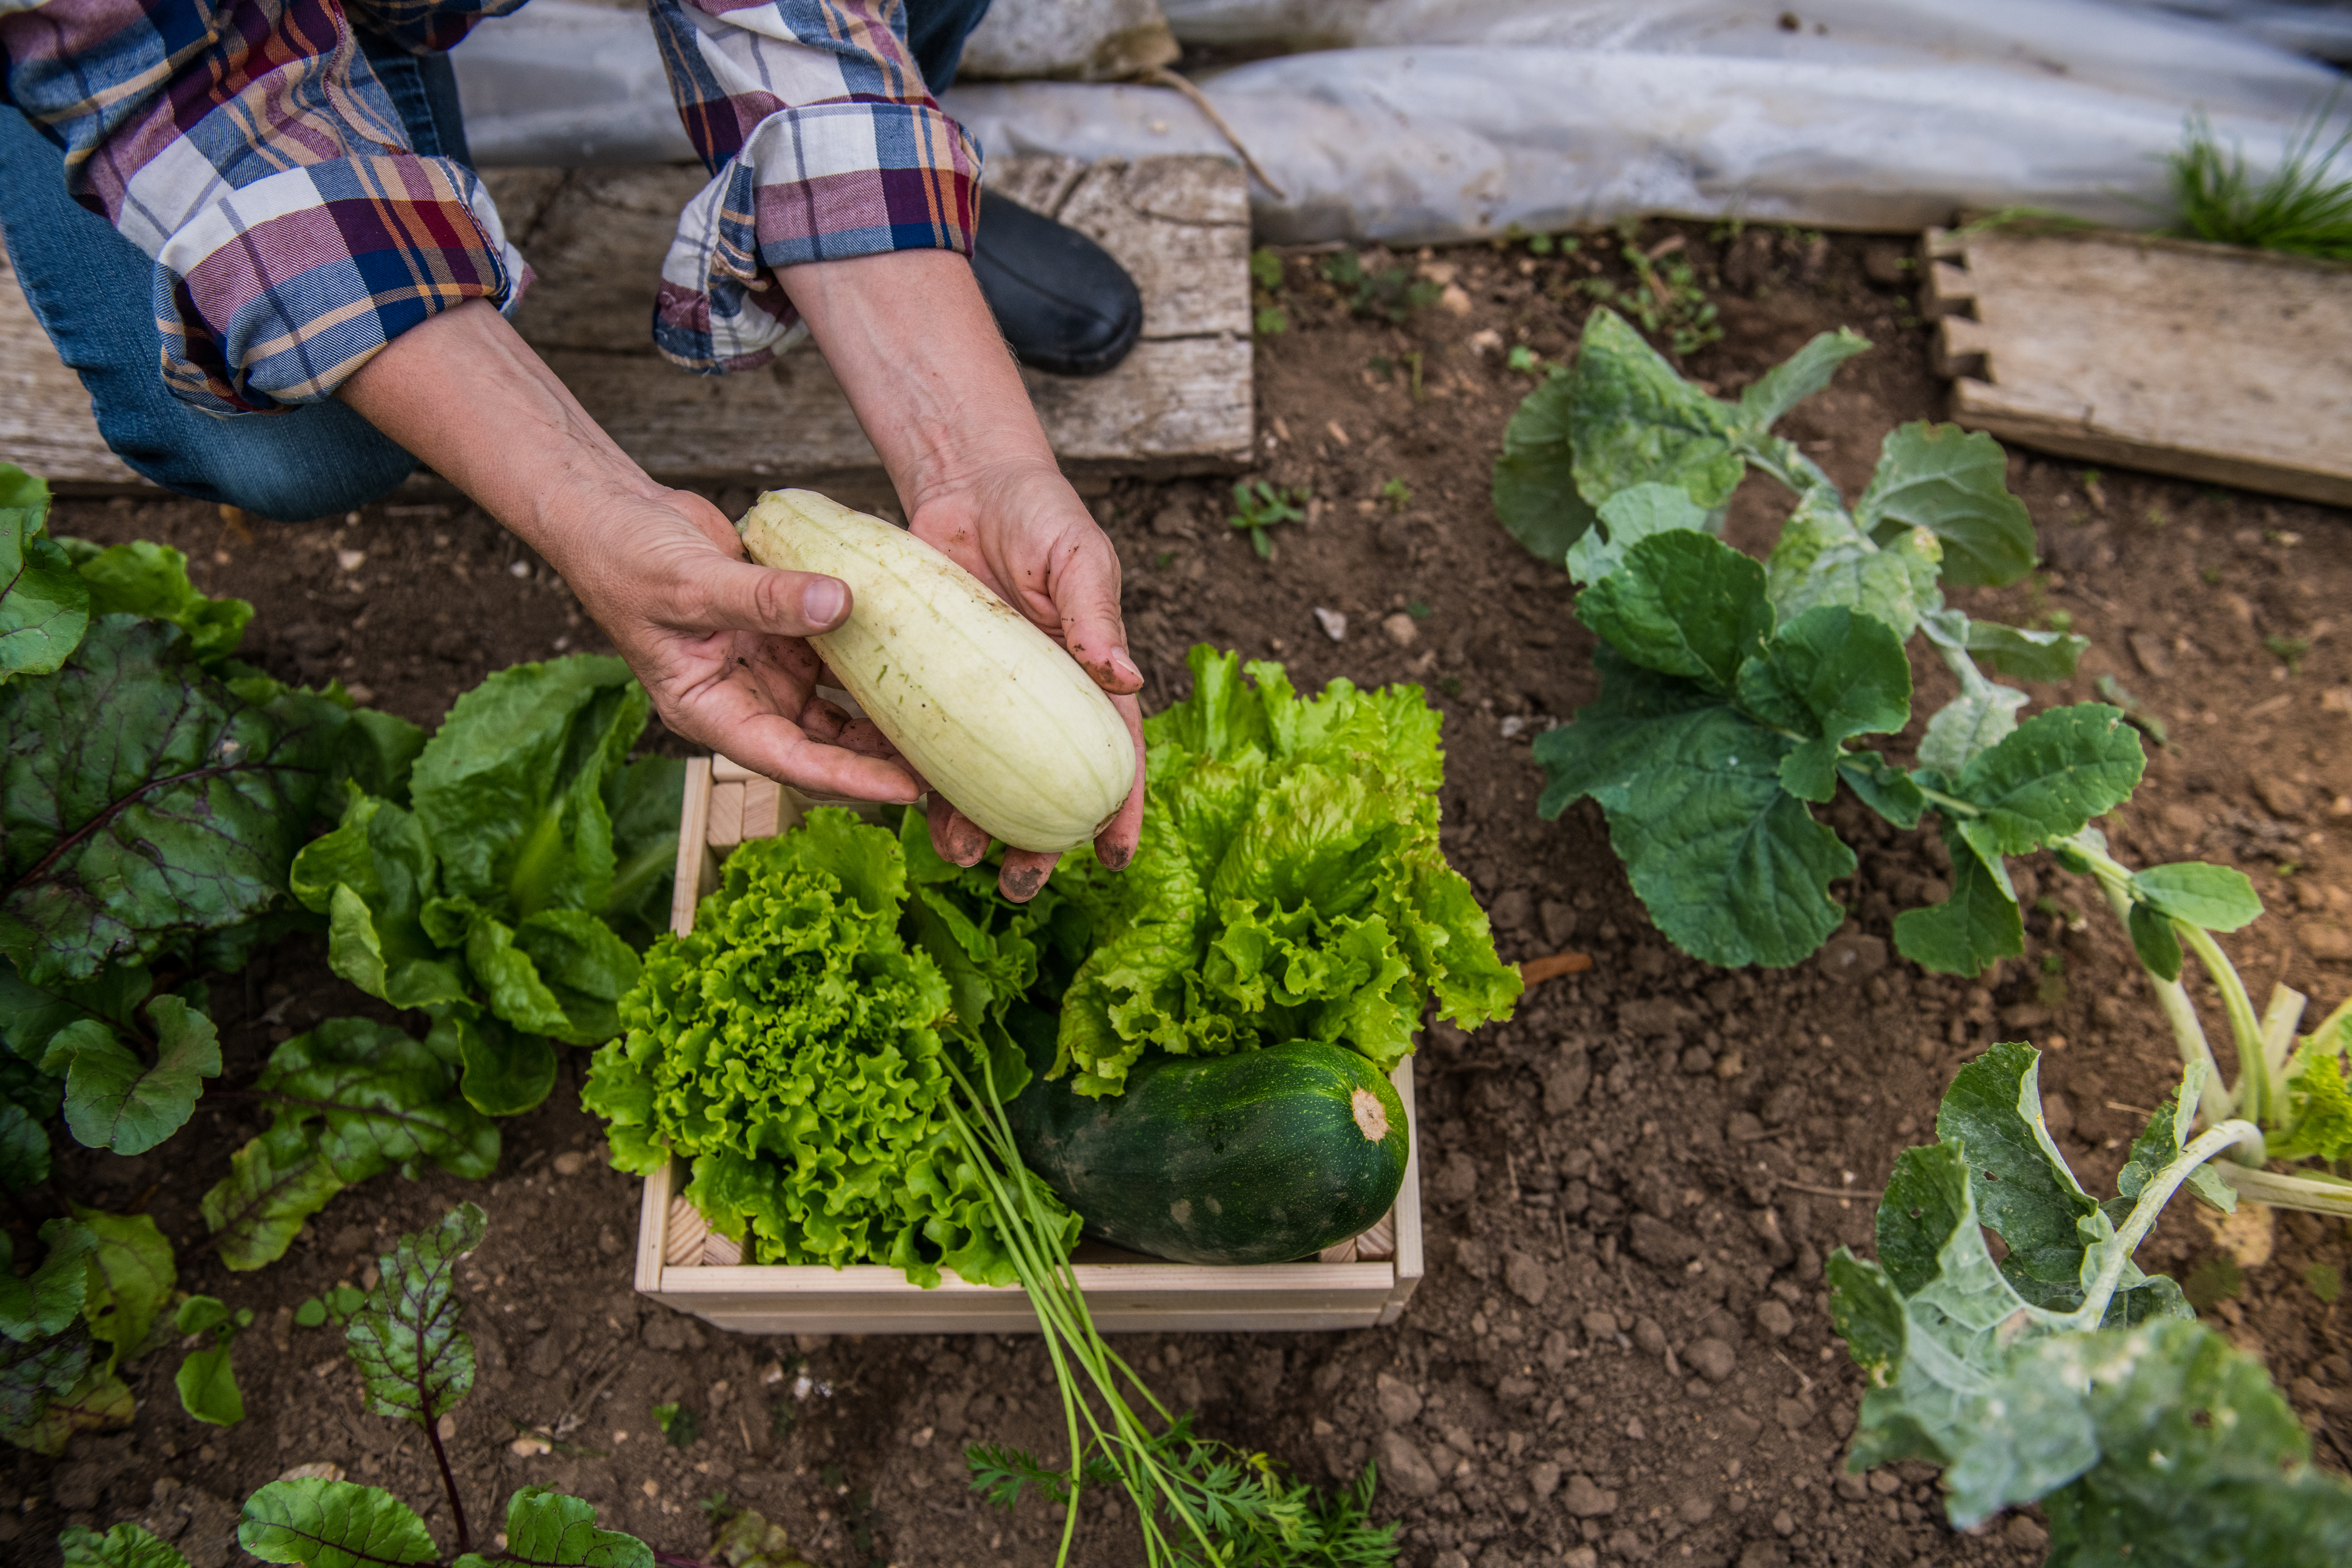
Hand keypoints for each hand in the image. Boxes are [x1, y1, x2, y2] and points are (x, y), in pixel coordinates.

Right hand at [546, 486, 919, 802]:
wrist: (616, 517)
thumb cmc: (630, 558)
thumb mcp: (693, 582)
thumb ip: (764, 598)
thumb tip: (841, 603)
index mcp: (710, 711)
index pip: (792, 760)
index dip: (851, 779)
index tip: (907, 791)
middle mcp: (744, 699)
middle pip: (823, 745)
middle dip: (877, 760)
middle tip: (943, 766)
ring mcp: (765, 669)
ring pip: (835, 708)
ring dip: (881, 717)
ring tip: (943, 723)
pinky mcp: (781, 636)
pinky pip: (835, 658)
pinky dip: (870, 660)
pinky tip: (916, 660)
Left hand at [904, 458, 1146, 899]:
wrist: (964, 483)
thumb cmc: (1038, 513)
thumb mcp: (1078, 557)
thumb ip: (1094, 613)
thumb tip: (1124, 675)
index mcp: (1084, 676)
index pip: (1112, 752)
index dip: (1119, 806)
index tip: (1113, 856)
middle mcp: (1032, 698)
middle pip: (1041, 784)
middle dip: (1036, 842)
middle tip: (1022, 885)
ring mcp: (979, 695)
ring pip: (979, 775)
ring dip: (972, 824)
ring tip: (958, 859)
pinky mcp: (928, 680)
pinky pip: (923, 739)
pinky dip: (918, 776)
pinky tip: (910, 808)